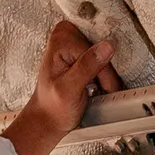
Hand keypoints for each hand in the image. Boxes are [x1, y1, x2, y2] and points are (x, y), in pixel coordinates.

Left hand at [3, 18, 118, 154]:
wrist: (47, 121)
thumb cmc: (53, 108)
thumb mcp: (70, 89)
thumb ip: (88, 66)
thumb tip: (106, 47)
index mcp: (61, 37)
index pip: (94, 48)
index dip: (101, 69)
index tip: (98, 86)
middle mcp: (67, 34)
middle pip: (102, 47)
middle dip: (105, 71)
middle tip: (97, 90)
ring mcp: (76, 42)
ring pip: (107, 55)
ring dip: (107, 75)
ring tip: (95, 91)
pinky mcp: (84, 53)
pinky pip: (105, 60)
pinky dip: (107, 75)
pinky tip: (98, 87)